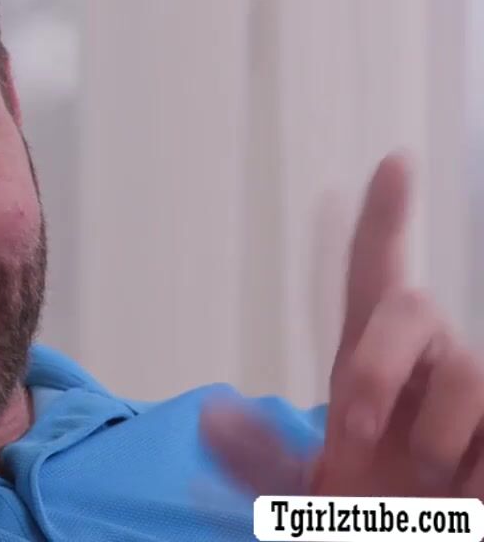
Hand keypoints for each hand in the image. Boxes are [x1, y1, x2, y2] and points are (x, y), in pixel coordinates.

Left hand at [202, 153, 483, 497]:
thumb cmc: (366, 514)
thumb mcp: (300, 495)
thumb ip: (258, 459)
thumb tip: (210, 414)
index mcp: (369, 362)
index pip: (376, 272)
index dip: (386, 218)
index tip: (394, 162)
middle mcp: (428, 361)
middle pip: (412, 306)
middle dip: (377, 369)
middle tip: (357, 437)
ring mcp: (477, 391)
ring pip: (470, 375)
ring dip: (436, 443)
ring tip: (429, 489)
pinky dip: (477, 476)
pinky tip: (466, 499)